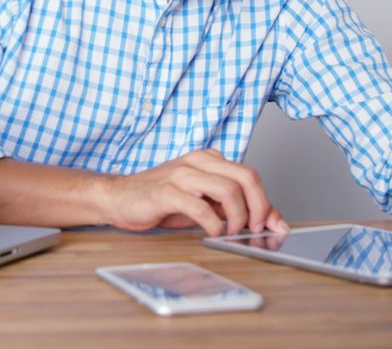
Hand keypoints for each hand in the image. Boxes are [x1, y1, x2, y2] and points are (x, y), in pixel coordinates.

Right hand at [101, 149, 287, 236]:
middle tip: (255, 229)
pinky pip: (200, 207)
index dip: (266, 201)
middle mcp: (197, 162)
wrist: (119, 198)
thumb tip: (272, 220)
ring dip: (238, 217)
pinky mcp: (166, 192)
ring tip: (232, 232)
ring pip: (227, 190)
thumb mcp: (203, 203)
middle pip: (245, 177)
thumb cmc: (161, 201)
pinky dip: (213, 224)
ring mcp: (182, 175)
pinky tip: (212, 233)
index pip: (249, 175)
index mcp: (208, 160)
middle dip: (259, 207)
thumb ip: (233, 207)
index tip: (272, 225)